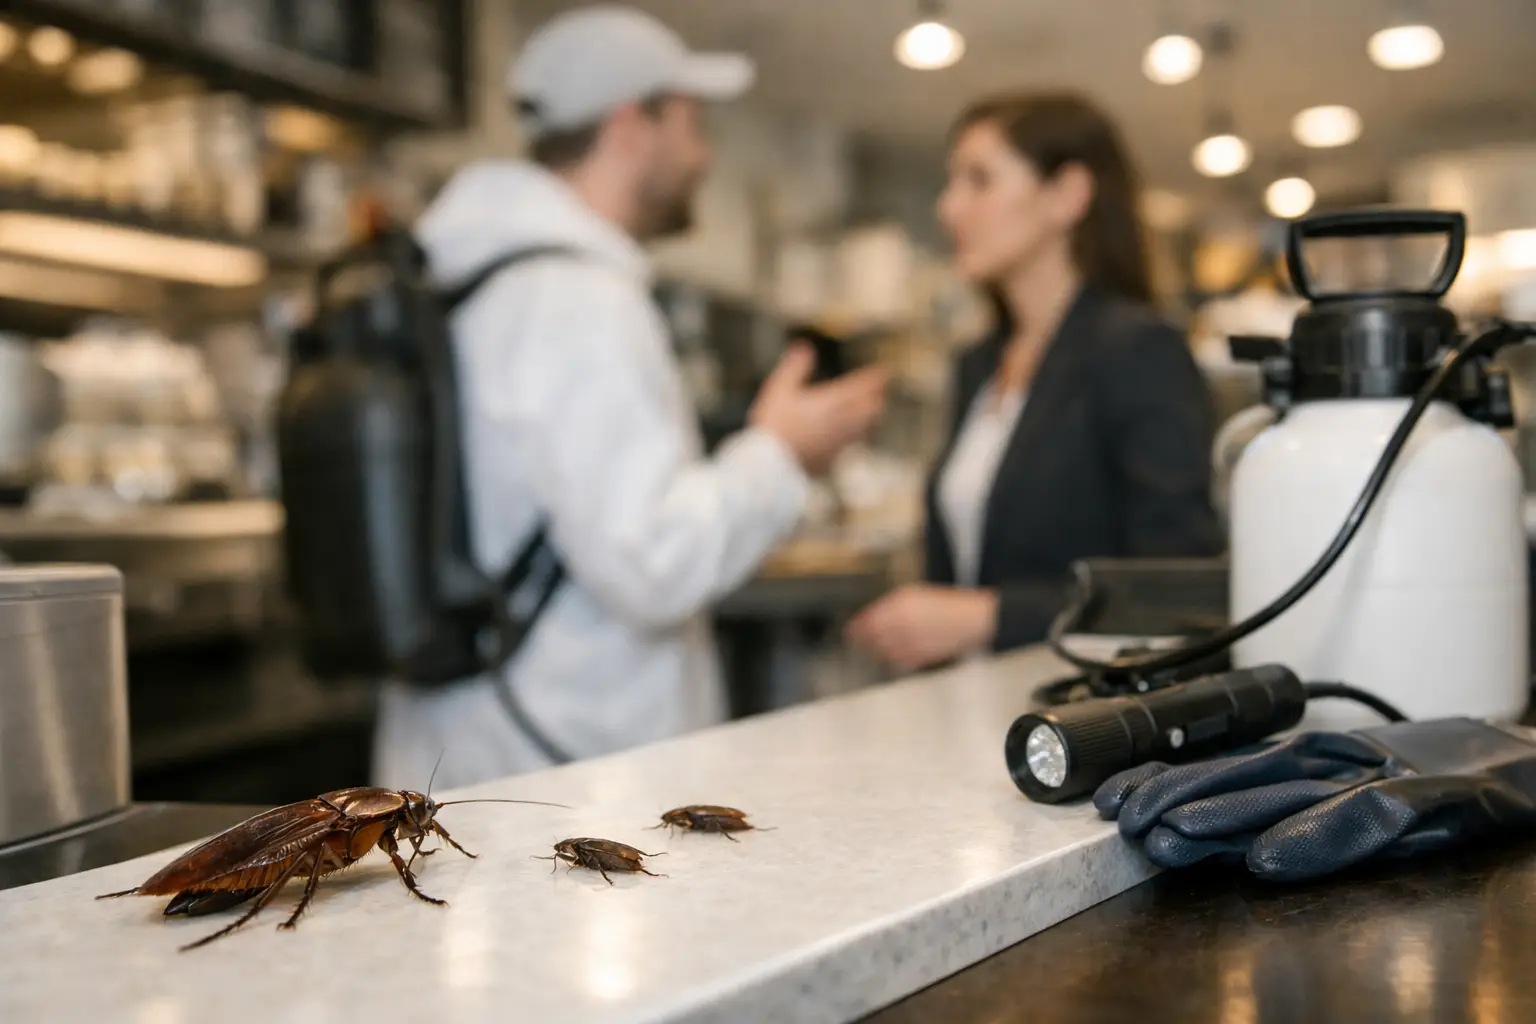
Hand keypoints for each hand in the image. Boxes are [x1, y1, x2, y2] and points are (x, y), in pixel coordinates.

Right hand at [750, 344, 886, 475]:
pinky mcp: (833, 459)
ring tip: (871, 412)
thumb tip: (804, 348)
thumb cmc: (775, 426)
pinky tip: (850, 437)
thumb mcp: (780, 389)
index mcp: (832, 402)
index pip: (862, 387)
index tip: (882, 373)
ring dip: (870, 418)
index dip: (875, 378)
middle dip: (877, 398)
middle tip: (879, 391)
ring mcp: (840, 443)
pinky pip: (852, 445)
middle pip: (872, 409)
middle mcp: (842, 423)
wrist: (772, 466)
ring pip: (866, 428)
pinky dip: (856, 436)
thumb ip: (795, 367)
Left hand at [845, 584, 997, 673]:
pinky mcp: (920, 658)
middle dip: (863, 640)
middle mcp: (901, 625)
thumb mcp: (915, 594)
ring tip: (879, 645)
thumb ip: (891, 605)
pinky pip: (898, 662)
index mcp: (899, 606)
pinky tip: (896, 653)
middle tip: (858, 640)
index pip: (868, 620)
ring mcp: (910, 643)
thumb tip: (873, 615)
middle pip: (871, 638)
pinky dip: (894, 658)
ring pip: (883, 652)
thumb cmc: (946, 604)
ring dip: (878, 649)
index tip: (849, 630)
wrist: (971, 620)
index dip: (856, 627)